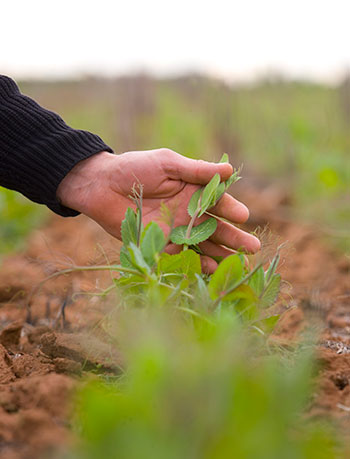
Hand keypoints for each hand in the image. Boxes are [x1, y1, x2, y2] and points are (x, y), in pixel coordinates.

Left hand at [57, 149, 259, 272]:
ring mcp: (177, 232)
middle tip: (253, 247)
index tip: (242, 216)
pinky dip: (197, 264)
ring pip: (204, 246)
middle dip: (235, 238)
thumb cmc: (136, 168)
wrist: (103, 186)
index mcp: (193, 192)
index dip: (231, 209)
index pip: (218, 203)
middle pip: (216, 228)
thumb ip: (197, 170)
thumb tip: (229, 170)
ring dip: (221, 255)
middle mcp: (189, 214)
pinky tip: (211, 268)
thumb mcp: (168, 164)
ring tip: (239, 264)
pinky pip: (183, 257)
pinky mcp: (162, 246)